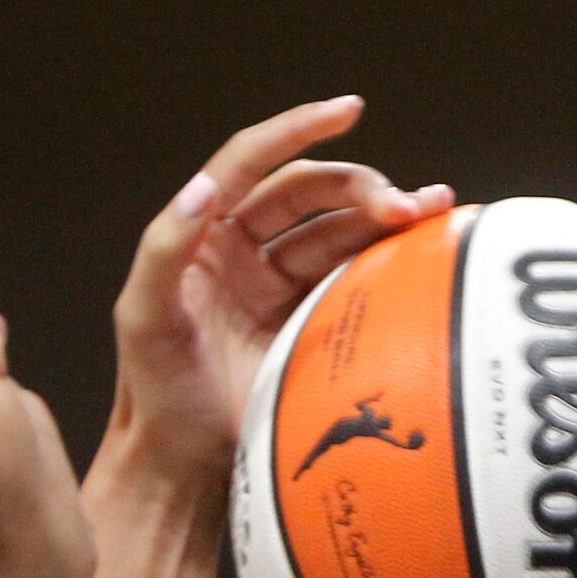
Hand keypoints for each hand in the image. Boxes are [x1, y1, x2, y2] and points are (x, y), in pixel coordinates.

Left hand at [103, 97, 452, 481]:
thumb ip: (166, 249)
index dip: (299, 130)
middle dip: (361, 188)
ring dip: (388, 219)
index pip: (253, 164)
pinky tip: (424, 254)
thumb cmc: (156, 393)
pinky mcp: (316, 327)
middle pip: (312, 196)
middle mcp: (246, 253)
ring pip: (342, 234)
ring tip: (432, 215)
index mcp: (205, 237)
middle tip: (405, 206)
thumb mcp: (144, 316)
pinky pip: (358, 282)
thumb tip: (202, 189)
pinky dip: (392, 264)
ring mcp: (284, 290)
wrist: (187, 466)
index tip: (348, 111)